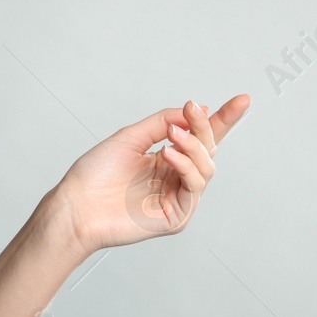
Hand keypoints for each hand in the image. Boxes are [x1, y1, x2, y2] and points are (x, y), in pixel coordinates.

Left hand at [52, 94, 250, 256]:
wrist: (75, 205)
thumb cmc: (94, 175)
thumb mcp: (130, 137)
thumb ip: (162, 122)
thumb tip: (195, 108)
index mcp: (165, 159)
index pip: (201, 138)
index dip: (222, 119)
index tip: (242, 100)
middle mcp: (175, 177)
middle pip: (208, 150)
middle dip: (206, 127)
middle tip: (192, 110)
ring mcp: (177, 198)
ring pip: (206, 168)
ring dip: (193, 147)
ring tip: (173, 135)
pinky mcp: (176, 216)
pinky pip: (193, 188)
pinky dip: (185, 167)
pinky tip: (169, 155)